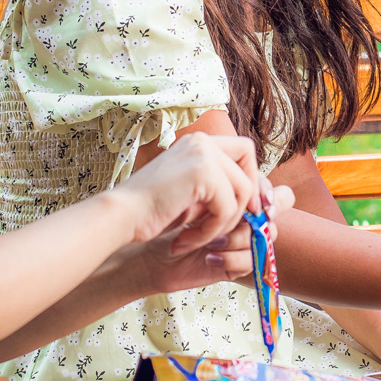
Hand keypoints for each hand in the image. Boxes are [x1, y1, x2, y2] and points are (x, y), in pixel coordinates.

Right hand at [112, 132, 260, 248]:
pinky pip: (227, 208)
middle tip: (239, 227)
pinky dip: (211, 230)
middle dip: (250, 201)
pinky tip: (187, 239)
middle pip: (249, 169)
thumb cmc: (150, 210)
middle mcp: (203, 142)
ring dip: (224, 224)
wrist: (121, 217)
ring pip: (242, 193)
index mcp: (199, 143)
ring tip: (196, 238)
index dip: (254, 180)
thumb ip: (219, 189)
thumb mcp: (192, 194)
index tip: (253, 209)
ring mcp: (203, 154)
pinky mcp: (203, 172)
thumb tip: (260, 202)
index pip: (245, 151)